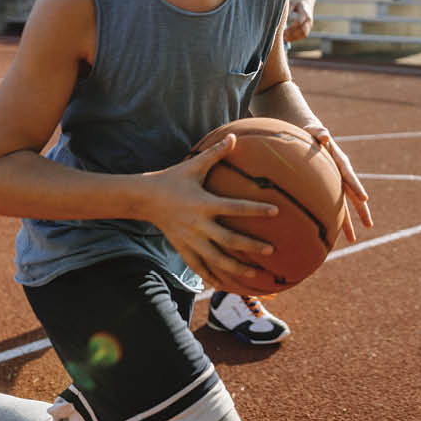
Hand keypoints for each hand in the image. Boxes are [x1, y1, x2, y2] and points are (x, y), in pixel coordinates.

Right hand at [144, 137, 279, 290]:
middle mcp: (199, 225)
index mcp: (204, 203)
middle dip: (251, 247)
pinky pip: (200, 267)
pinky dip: (213, 277)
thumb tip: (233, 135)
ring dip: (236, 268)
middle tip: (271, 250)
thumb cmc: (173, 178)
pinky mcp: (183, 249)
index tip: (275, 211)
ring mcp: (190, 240)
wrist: (145, 198)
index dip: (255, 209)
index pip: (235, 208)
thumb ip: (215, 153)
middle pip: (229, 240)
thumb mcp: (194, 164)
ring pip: (217, 259)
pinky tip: (226, 285)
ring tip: (255, 274)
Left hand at [284, 0, 312, 42]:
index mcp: (305, 12)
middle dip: (293, 34)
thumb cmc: (298, 3)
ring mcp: (310, 24)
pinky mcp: (309, 27)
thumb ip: (289, 11)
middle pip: (302, 29)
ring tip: (285, 39)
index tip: (283, 30)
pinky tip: (290, 39)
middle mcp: (309, 19)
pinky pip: (304, 35)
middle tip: (283, 36)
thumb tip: (284, 20)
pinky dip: (297, 38)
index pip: (299, 22)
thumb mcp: (293, 4)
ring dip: (295, 37)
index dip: (291, 27)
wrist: (308, 2)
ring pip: (304, 34)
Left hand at [306, 124, 371, 242]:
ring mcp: (335, 183)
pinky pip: (332, 205)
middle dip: (361, 210)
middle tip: (369, 225)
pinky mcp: (327, 188)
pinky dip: (334, 219)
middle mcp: (340, 174)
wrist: (309, 136)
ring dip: (347, 223)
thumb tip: (324, 135)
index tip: (365, 199)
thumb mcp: (313, 130)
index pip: (349, 175)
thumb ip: (318, 132)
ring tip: (353, 241)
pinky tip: (333, 235)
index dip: (357, 186)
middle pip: (352, 195)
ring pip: (343, 205)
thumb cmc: (310, 132)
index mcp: (339, 160)